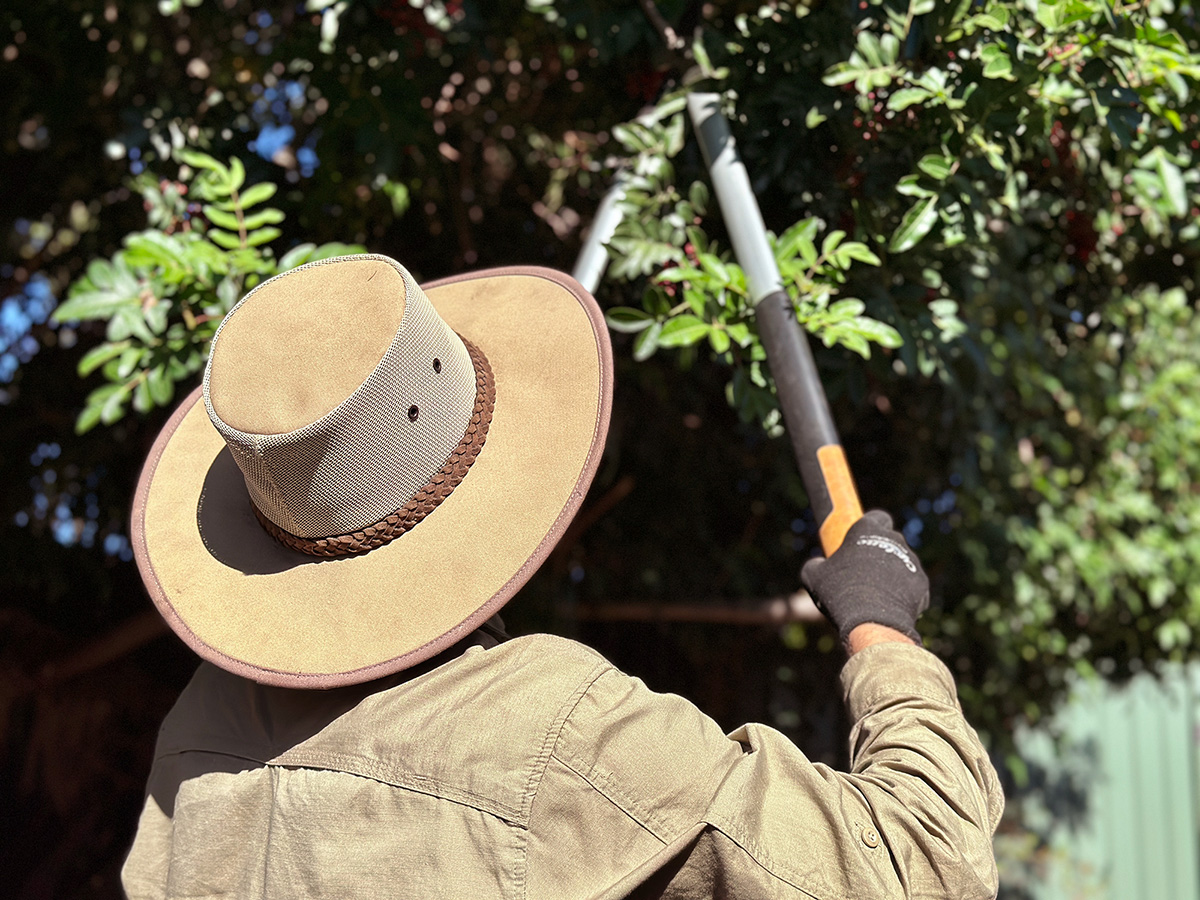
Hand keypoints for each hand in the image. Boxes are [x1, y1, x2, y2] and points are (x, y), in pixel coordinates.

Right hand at [801, 510, 928, 644]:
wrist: (872, 621)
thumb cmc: (839, 593)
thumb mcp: (813, 577)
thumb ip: (816, 564)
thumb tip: (818, 564)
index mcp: (867, 529)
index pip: (877, 517)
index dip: (870, 527)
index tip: (859, 541)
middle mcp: (894, 539)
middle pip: (890, 539)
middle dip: (880, 551)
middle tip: (863, 571)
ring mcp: (912, 561)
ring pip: (902, 561)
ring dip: (891, 572)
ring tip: (874, 594)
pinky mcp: (922, 583)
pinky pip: (911, 584)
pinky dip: (902, 592)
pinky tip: (887, 606)